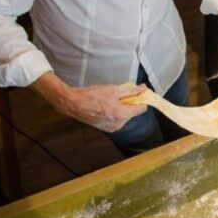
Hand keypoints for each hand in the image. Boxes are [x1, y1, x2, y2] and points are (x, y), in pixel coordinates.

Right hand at [32, 73, 147, 131]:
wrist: (74, 104)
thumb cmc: (93, 95)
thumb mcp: (114, 89)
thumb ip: (131, 91)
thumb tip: (143, 89)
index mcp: (122, 114)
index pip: (142, 109)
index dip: (142, 99)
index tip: (140, 93)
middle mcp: (119, 124)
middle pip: (133, 112)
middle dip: (130, 102)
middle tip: (121, 93)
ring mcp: (112, 127)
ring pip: (125, 115)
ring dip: (123, 107)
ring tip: (111, 99)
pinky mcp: (106, 128)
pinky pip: (117, 119)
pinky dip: (116, 112)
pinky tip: (107, 105)